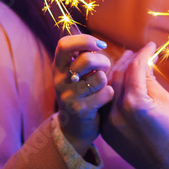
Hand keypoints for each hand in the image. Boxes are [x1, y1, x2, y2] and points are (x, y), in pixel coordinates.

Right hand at [53, 34, 113, 155]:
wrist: (73, 128)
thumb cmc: (80, 93)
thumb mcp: (75, 74)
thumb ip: (82, 57)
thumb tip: (99, 44)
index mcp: (58, 67)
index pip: (64, 44)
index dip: (85, 40)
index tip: (100, 45)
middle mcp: (59, 80)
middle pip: (86, 59)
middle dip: (103, 61)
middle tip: (105, 69)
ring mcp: (68, 96)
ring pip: (99, 77)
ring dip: (106, 81)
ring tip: (101, 86)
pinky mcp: (81, 110)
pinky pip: (105, 93)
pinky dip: (109, 94)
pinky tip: (103, 100)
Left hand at [101, 42, 168, 168]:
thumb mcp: (165, 100)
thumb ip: (149, 80)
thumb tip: (143, 62)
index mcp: (135, 103)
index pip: (135, 68)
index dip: (143, 54)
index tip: (151, 46)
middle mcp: (116, 112)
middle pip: (119, 75)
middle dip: (128, 61)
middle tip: (137, 52)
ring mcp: (108, 123)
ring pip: (108, 88)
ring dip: (117, 73)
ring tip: (127, 63)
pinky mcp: (105, 131)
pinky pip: (105, 104)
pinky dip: (111, 91)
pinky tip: (118, 83)